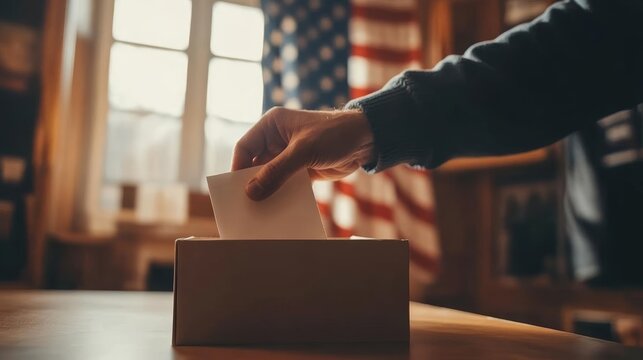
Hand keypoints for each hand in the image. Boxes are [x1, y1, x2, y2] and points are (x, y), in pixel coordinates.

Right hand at [232, 107, 373, 200]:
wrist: (367, 140)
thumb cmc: (335, 135)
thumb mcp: (304, 152)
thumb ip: (277, 172)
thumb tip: (251, 192)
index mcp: (272, 125)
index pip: (245, 148)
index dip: (237, 168)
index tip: (235, 191)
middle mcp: (276, 139)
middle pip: (254, 164)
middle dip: (250, 183)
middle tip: (244, 206)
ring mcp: (288, 155)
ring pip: (269, 176)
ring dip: (266, 192)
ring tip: (259, 212)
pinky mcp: (301, 169)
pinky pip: (285, 184)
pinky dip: (281, 195)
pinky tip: (278, 210)